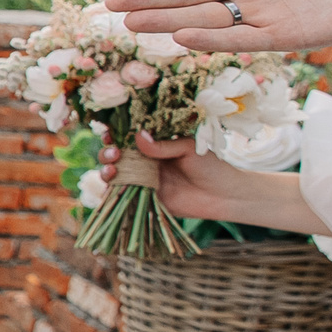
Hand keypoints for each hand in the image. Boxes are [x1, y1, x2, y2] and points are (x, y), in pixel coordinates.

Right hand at [103, 133, 326, 232]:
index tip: (109, 132)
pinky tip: (111, 186)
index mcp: (154, 145)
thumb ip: (164, 145)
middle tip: (115, 154)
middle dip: (108, 153)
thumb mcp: (188, 148)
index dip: (114, 134)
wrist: (225, 195)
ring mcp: (142, 180)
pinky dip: (112, 191)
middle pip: (115, 155)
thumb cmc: (211, 166)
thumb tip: (138, 136)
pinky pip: (122, 195)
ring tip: (112, 170)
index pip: (127, 137)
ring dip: (107, 170)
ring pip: (114, 174)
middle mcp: (144, 161)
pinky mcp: (143, 198)